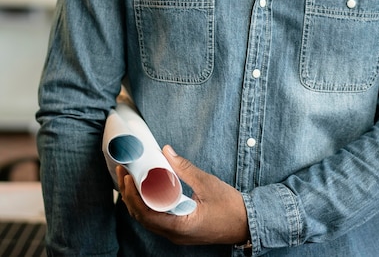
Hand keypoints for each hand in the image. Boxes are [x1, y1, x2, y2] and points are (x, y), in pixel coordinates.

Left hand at [116, 145, 249, 245]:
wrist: (247, 223)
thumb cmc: (229, 207)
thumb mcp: (207, 183)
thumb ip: (184, 168)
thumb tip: (167, 151)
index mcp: (179, 227)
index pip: (145, 214)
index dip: (132, 195)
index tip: (127, 176)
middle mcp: (174, 234)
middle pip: (142, 217)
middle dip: (129, 194)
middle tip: (124, 172)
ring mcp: (176, 233)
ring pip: (148, 219)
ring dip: (137, 199)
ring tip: (131, 178)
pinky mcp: (180, 229)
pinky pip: (157, 218)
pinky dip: (148, 203)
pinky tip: (147, 189)